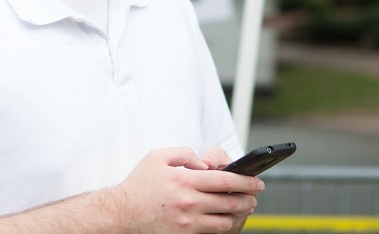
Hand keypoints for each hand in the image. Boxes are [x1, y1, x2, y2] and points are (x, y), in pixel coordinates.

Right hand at [108, 146, 262, 232]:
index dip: (245, 181)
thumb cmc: (140, 184)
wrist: (122, 214)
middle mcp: (189, 202)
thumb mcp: (158, 157)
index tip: (256, 181)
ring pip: (225, 220)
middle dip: (248, 198)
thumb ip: (185, 153)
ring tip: (244, 207)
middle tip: (254, 195)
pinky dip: (224, 226)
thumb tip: (205, 163)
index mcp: (184, 180)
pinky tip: (226, 219)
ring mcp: (188, 222)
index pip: (225, 180)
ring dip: (239, 214)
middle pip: (230, 202)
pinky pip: (213, 232)